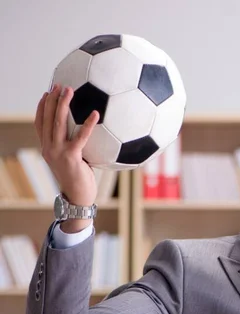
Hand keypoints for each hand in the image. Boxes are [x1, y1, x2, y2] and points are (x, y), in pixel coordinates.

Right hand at [35, 83, 98, 207]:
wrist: (78, 197)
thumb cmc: (79, 180)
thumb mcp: (74, 161)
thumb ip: (76, 147)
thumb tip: (90, 135)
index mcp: (47, 148)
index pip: (40, 124)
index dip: (42, 107)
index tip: (46, 93)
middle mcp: (49, 148)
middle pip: (47, 119)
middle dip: (52, 99)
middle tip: (58, 85)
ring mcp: (58, 152)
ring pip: (58, 123)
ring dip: (63, 105)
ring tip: (70, 90)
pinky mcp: (71, 157)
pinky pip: (80, 137)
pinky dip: (87, 124)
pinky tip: (95, 113)